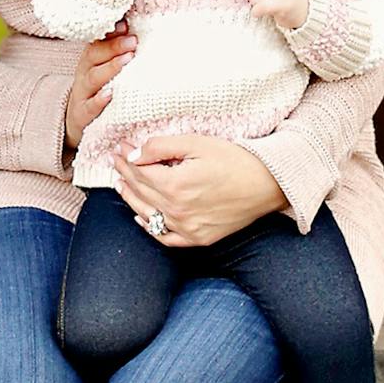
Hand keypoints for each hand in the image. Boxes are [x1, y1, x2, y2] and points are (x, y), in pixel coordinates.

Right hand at [68, 20, 132, 147]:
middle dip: (114, 47)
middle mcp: (84, 73)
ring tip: (126, 60)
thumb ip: (116, 51)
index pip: (97, 41)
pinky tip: (110, 94)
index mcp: (90, 59)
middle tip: (133, 41)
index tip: (126, 26)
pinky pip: (89, 106)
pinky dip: (99, 100)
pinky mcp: (82, 113)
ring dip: (110, 68)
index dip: (111, 34)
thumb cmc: (99, 89)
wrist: (77, 119)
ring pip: (94, 78)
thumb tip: (134, 29)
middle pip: (94, 56)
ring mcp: (83, 93)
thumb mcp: (103, 68)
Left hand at [112, 134, 288, 247]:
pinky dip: (150, 227)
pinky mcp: (198, 239)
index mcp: (174, 186)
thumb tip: (133, 154)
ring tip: (121, 183)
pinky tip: (141, 217)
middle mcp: (177, 211)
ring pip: (147, 214)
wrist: (268, 184)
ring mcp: (187, 229)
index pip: (138, 171)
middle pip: (140, 191)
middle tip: (115, 159)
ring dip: (130, 198)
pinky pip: (166, 237)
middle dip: (124, 173)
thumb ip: (161, 147)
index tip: (119, 147)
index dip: (126, 157)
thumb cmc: (234, 159)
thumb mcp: (197, 143)